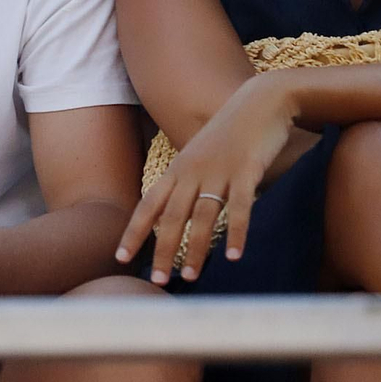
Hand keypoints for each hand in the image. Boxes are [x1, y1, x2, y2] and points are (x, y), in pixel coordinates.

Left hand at [116, 75, 295, 284]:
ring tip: (190, 276)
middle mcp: (192, 172)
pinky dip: (237, 232)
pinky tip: (235, 256)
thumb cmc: (229, 134)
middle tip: (156, 280)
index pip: (148, 205)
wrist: (260, 101)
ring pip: (202, 216)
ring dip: (195, 249)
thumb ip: (188, 182)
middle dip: (161, 250)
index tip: (120, 258)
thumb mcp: (199, 156)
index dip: (134, 232)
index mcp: (178, 170)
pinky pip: (240, 207)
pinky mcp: (247, 170)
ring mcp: (219, 171)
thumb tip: (180, 214)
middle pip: (171, 216)